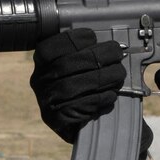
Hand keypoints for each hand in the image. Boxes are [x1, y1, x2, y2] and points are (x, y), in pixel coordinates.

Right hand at [30, 28, 126, 143]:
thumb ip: (87, 53)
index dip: (71, 40)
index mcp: (42, 63)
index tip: (93, 37)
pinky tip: (111, 94)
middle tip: (117, 54)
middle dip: (95, 56)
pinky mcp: (56, 120)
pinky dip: (98, 99)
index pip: (50, 48)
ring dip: (101, 78)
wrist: (79, 123)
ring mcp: (46, 101)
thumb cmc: (83, 87)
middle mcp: (39, 81)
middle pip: (65, 65)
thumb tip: (110, 45)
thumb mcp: (80, 65)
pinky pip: (78, 107)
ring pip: (71, 86)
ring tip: (119, 74)